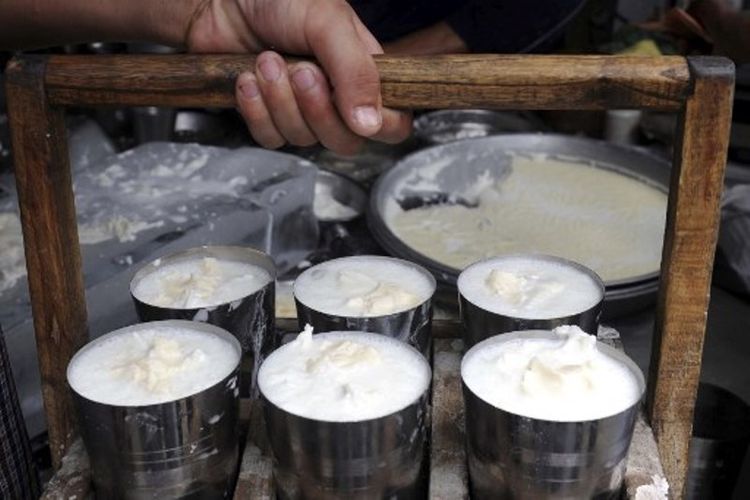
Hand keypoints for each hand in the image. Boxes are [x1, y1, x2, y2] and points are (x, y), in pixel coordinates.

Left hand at [186, 0, 411, 154]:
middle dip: (317, 109)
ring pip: (303, 139)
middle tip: (301, 70)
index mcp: (364, 72)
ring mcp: (301, 110)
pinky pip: (271, 138)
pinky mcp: (268, 117)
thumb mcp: (327, 21)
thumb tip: (371, 123)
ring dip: (279, 100)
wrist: (220, 0)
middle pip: (346, 141)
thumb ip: (356, 71)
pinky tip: (248, 79)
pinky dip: (256, 110)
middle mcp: (337, 96)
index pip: (393, 123)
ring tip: (266, 61)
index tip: (352, 106)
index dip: (379, 125)